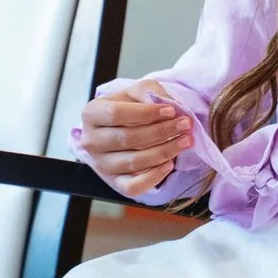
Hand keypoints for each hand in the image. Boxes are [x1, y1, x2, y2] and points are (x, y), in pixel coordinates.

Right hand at [77, 82, 192, 197]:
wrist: (124, 128)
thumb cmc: (131, 107)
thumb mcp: (138, 91)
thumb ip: (150, 92)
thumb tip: (168, 104)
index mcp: (92, 114)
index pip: (116, 114)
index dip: (146, 113)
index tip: (172, 111)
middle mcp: (91, 141)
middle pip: (127, 138)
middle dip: (161, 131)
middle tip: (186, 125)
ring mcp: (101, 164)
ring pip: (132, 162)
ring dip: (164, 152)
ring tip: (185, 141)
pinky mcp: (114, 182)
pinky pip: (132, 186)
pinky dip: (153, 177)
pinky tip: (169, 164)